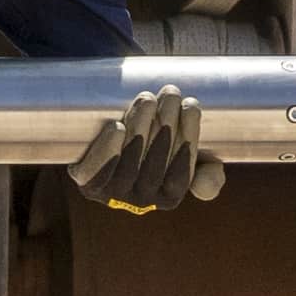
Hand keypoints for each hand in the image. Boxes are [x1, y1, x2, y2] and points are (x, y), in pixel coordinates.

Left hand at [64, 80, 223, 215]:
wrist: (108, 147)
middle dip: (166, 124)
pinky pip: (95, 171)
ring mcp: (111, 193)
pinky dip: (106, 150)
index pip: (181, 171)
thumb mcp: (186, 162)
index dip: (189, 137)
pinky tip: (117, 128)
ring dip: (140, 128)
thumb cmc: (156, 149)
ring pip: (128, 162)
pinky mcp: (86, 182)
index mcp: (169, 197)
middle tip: (171, 93)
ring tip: (148, 99)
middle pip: (155, 165)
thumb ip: (207, 175)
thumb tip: (208, 180)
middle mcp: (141, 201)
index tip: (192, 105)